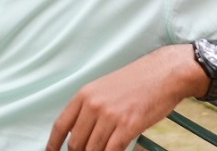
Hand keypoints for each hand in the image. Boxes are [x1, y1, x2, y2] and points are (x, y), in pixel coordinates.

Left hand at [46, 45, 200, 150]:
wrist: (163, 73)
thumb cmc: (136, 81)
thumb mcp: (103, 88)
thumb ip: (89, 108)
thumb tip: (78, 131)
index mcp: (85, 95)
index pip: (61, 125)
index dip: (53, 143)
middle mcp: (93, 105)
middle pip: (76, 142)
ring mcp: (110, 116)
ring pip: (93, 149)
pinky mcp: (128, 126)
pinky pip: (112, 150)